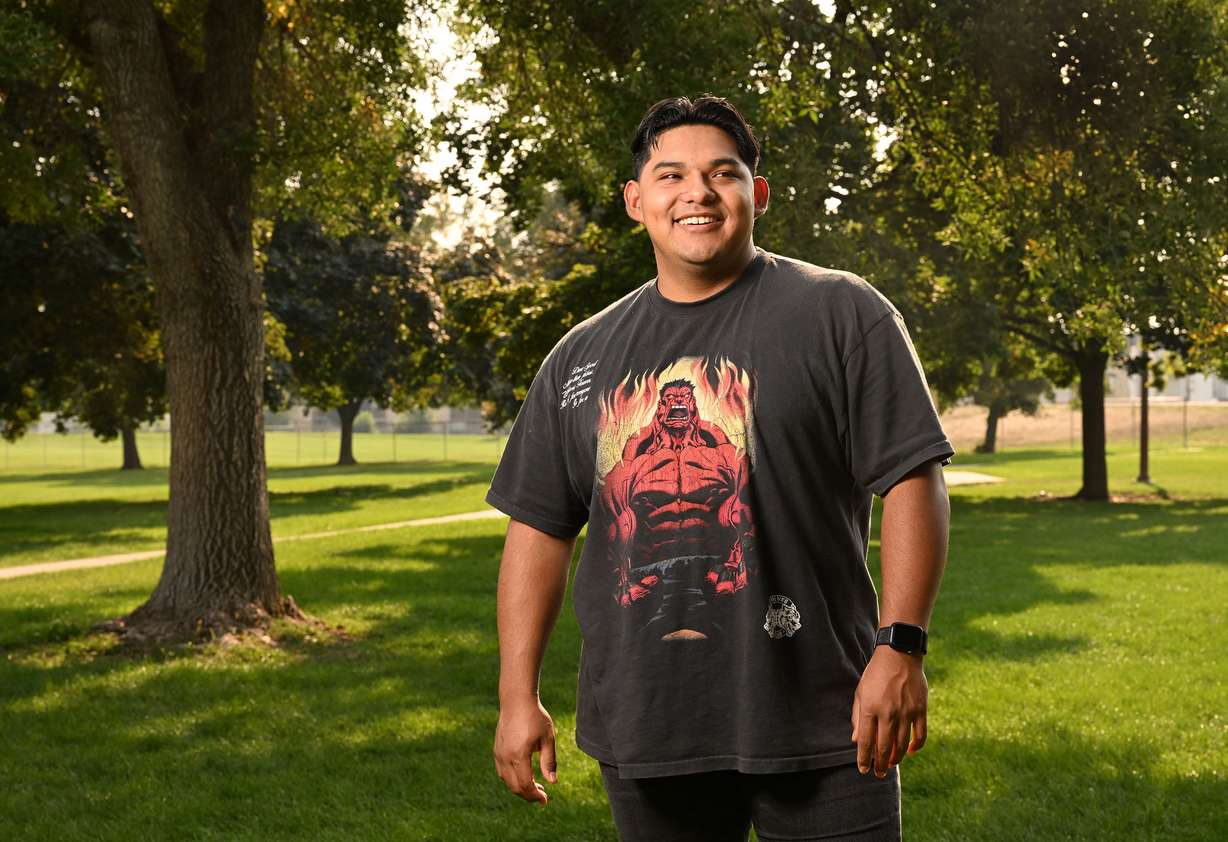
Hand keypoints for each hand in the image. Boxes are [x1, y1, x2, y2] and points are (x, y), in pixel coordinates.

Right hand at [494, 697, 557, 804]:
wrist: (516, 700)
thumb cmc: (535, 717)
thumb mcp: (548, 738)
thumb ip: (549, 761)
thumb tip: (553, 782)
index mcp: (519, 755)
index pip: (525, 785)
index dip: (535, 796)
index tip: (545, 800)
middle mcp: (506, 757)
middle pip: (514, 787)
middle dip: (528, 795)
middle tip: (542, 795)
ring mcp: (499, 754)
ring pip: (506, 781)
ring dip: (520, 788)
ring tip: (535, 786)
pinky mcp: (497, 750)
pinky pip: (502, 772)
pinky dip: (512, 779)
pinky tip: (523, 775)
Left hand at [851, 647, 927, 776]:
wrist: (898, 655)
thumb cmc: (876, 674)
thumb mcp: (860, 693)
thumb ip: (858, 717)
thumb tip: (856, 741)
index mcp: (870, 709)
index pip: (866, 742)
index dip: (864, 759)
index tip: (863, 770)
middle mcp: (888, 713)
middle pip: (884, 748)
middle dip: (880, 765)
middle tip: (878, 774)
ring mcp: (906, 712)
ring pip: (902, 745)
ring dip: (896, 759)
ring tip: (891, 765)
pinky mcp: (920, 710)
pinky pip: (920, 735)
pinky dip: (916, 747)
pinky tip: (910, 751)